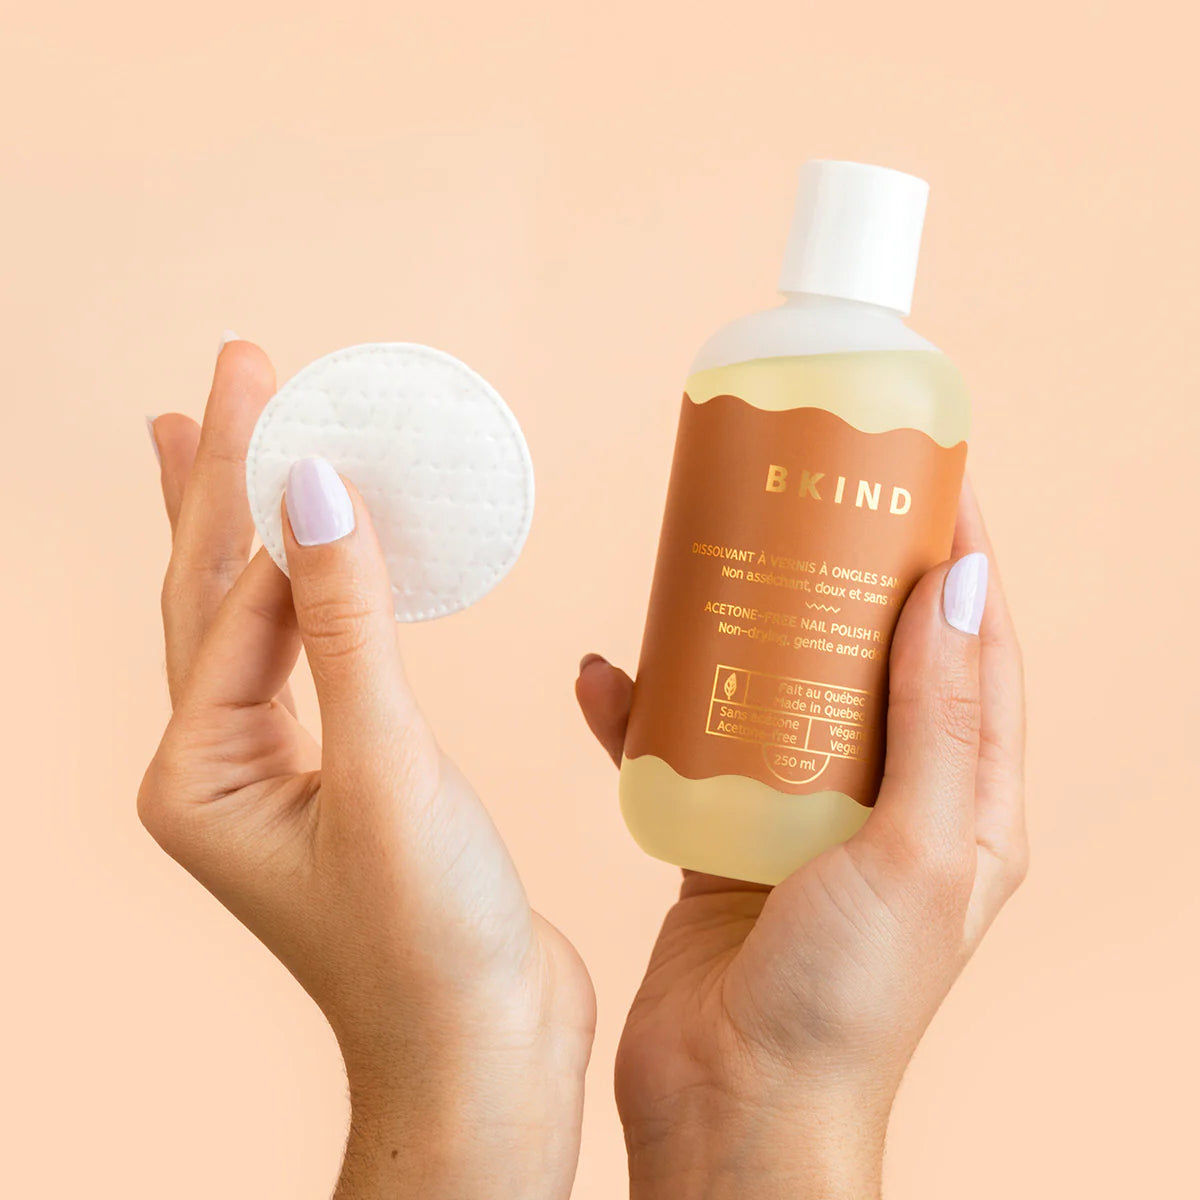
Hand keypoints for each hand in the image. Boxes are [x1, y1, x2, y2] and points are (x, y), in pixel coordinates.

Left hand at [142, 340, 594, 1198]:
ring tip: (225, 443)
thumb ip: (344, 623)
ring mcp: (280, 774)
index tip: (284, 383)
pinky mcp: (345, 777)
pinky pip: (315, 655)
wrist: (483, 1051)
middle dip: (221, 478)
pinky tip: (318, 556)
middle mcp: (222, 769)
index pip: (231, 598)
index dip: (262, 486)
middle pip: (211, 592)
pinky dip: (316, 589)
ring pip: (255, 621)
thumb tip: (308, 487)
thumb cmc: (427, 941)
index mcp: (202, 774)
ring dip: (251, 528)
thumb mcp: (384, 767)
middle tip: (230, 373)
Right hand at [576, 482, 1026, 1199]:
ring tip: (699, 562)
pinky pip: (692, 749)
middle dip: (840, 571)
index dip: (961, 558)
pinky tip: (603, 675)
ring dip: (741, 629)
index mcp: (967, 804)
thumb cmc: (843, 1001)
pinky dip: (648, 712)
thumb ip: (942, 720)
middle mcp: (892, 801)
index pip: (978, 649)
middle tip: (799, 496)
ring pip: (778, 689)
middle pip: (871, 654)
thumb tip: (964, 586)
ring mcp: (806, 816)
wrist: (733, 1107)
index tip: (927, 474)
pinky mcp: (729, 836)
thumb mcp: (918, 852)